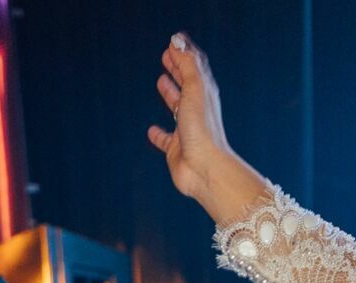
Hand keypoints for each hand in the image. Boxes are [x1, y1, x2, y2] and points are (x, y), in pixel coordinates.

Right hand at [148, 34, 266, 225]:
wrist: (203, 168)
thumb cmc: (201, 128)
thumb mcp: (194, 88)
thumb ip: (186, 64)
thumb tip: (177, 41)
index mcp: (203, 94)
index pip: (194, 68)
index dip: (184, 54)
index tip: (173, 43)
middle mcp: (196, 110)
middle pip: (186, 84)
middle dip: (177, 69)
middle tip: (167, 57)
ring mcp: (186, 130)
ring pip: (176, 108)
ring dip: (169, 94)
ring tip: (161, 82)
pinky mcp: (176, 149)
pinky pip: (165, 140)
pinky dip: (158, 134)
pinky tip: (151, 130)